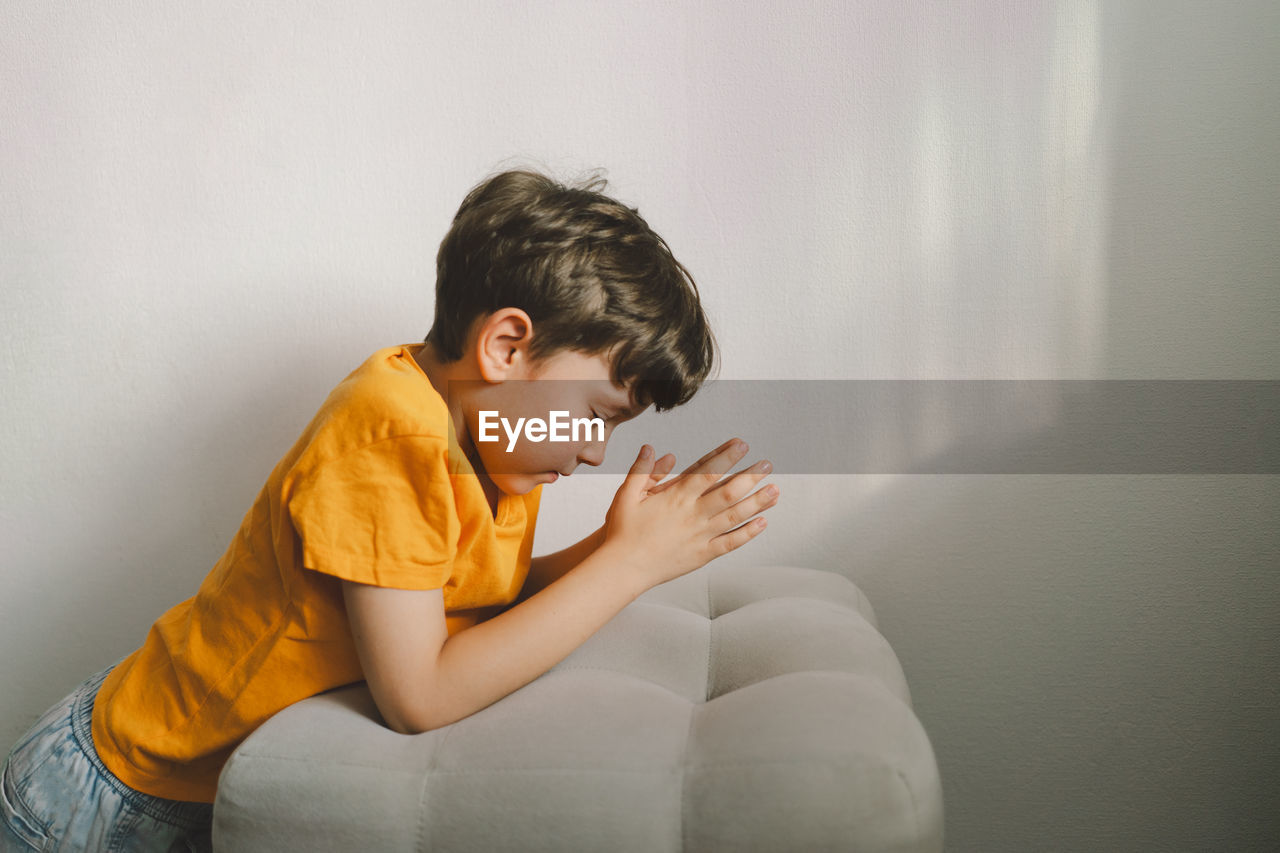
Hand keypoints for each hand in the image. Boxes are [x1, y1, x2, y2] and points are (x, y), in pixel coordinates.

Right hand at [601, 439, 778, 589]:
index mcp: (676, 497)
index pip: (707, 471)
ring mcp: (699, 535)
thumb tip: (652, 448)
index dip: (726, 457)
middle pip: (728, 492)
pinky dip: (748, 533)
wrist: (623, 568)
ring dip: (757, 503)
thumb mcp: (627, 495)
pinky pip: (730, 543)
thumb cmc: (622, 530)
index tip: (742, 445)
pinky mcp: (702, 555)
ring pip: (734, 516)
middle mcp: (692, 514)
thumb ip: (643, 471)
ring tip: (775, 491)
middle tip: (767, 464)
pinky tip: (762, 523)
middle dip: (750, 476)